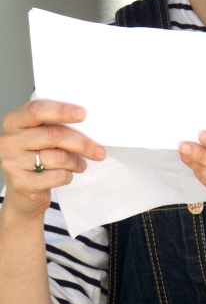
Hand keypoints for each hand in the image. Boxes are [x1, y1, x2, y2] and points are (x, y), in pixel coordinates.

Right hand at [0, 99, 105, 218]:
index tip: (82, 114)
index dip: (61, 111)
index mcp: (15, 121)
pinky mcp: (21, 183)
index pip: (37, 110)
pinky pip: (56, 176)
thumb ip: (54, 125)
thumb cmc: (36, 157)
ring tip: (80, 164)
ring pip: (58, 157)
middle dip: (81, 143)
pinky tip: (66, 175)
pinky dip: (68, 176)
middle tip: (98, 150)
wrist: (22, 194)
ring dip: (76, 162)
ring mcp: (12, 162)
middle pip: (53, 135)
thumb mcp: (39, 136)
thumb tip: (89, 123)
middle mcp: (9, 140)